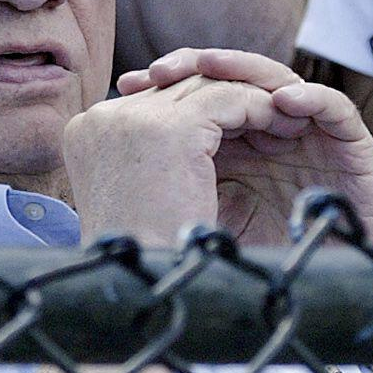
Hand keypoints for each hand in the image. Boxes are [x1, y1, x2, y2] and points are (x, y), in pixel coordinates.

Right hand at [63, 72, 292, 246]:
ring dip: (249, 99)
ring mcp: (134, 118)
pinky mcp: (171, 128)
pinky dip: (260, 108)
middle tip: (270, 112)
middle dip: (226, 98)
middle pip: (178, 87)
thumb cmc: (146, 257)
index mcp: (87, 131)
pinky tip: (285, 122)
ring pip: (205, 86)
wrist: (144, 285)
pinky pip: (228, 99)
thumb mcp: (138, 191)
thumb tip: (192, 137)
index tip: (236, 124)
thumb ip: (153, 155)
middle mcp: (102, 116)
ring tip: (284, 117)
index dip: (200, 108)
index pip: (154, 100)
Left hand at [117, 49, 372, 246]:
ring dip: (245, 70)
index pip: (199, 99)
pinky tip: (279, 101)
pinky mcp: (352, 146)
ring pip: (279, 82)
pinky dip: (308, 97)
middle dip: (196, 69)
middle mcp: (270, 133)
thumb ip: (173, 189)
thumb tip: (101, 172)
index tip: (125, 87)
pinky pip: (332, 107)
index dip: (165, 88)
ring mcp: (310, 136)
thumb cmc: (262, 266)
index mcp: (234, 145)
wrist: (326, 292)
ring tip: (210, 67)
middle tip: (161, 70)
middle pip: (234, 81)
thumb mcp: (204, 222)